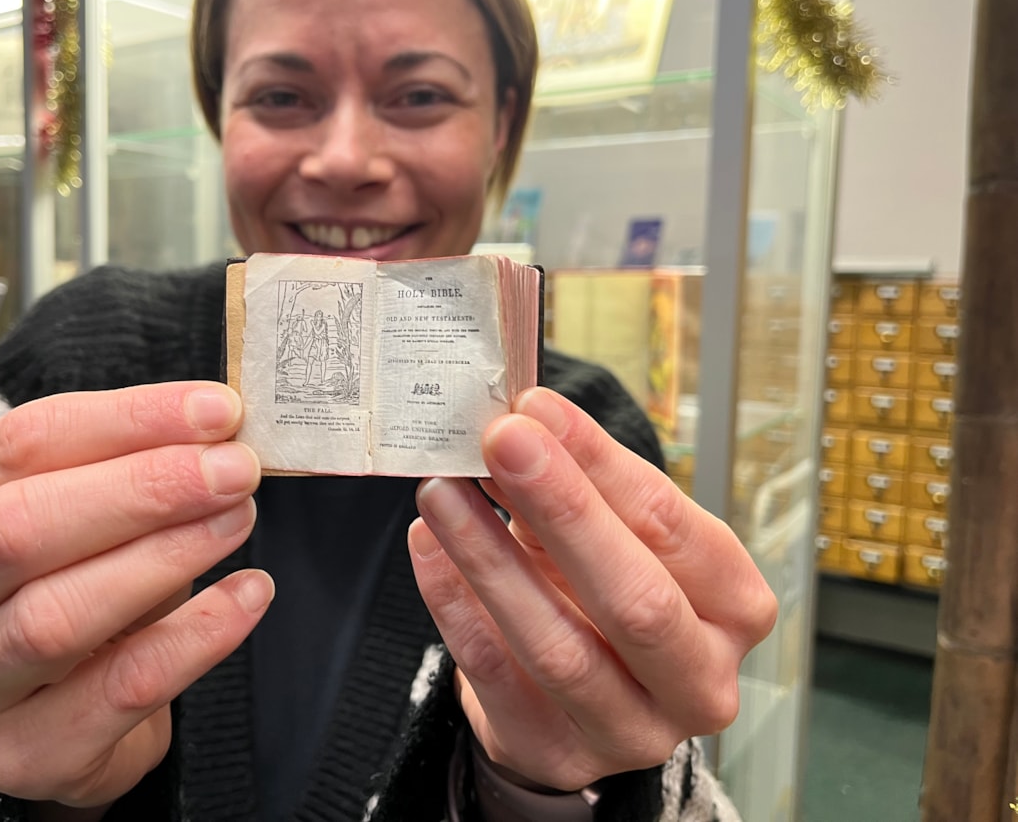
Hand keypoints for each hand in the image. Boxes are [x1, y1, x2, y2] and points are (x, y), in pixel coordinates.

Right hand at [0, 382, 272, 809]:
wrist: (69, 721)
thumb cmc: (77, 589)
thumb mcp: (88, 517)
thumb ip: (131, 469)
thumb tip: (216, 429)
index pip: (17, 446)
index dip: (125, 419)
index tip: (214, 409)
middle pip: (18, 527)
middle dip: (142, 488)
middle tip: (234, 468)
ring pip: (54, 616)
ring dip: (164, 557)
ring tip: (239, 519)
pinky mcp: (19, 755)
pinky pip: (118, 691)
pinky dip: (195, 638)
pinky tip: (248, 595)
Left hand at [408, 386, 776, 790]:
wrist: (573, 695)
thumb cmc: (603, 591)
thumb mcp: (610, 531)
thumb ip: (577, 481)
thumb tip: (520, 421)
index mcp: (736, 606)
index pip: (671, 525)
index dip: (599, 463)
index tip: (537, 408)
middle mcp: (701, 680)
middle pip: (635, 599)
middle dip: (563, 510)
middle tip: (500, 441)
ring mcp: (633, 731)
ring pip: (559, 647)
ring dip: (490, 558)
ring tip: (443, 491)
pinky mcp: (559, 755)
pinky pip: (497, 677)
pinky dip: (455, 606)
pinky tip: (428, 547)